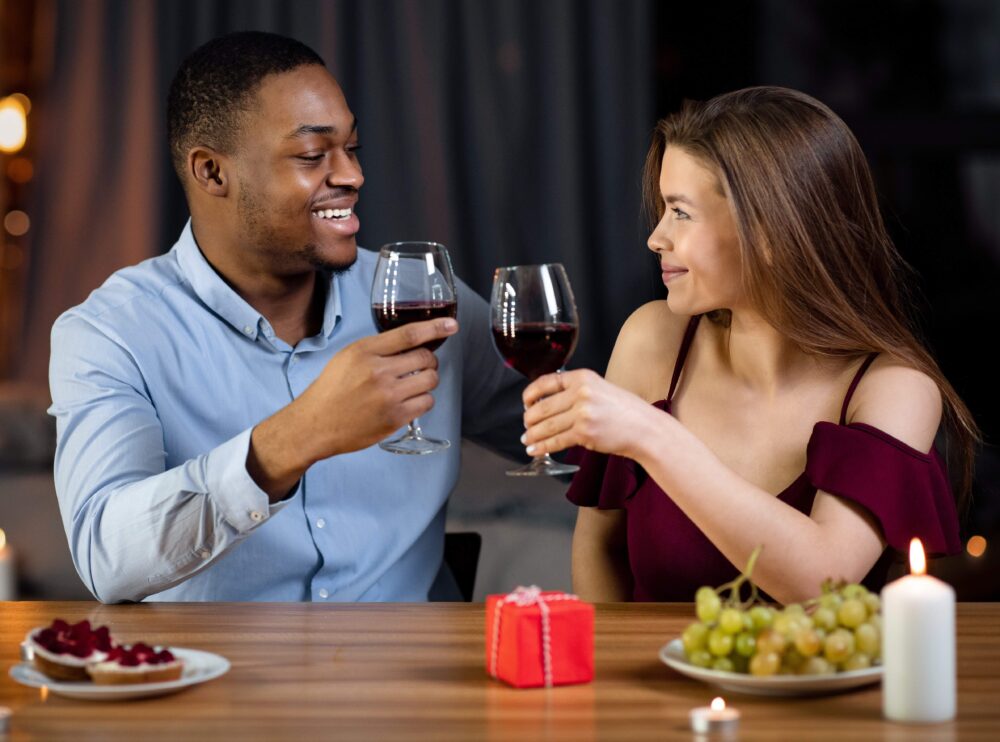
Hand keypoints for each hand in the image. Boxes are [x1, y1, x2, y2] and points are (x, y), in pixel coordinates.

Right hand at [248, 317, 457, 497]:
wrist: (316, 424)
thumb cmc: (331, 389)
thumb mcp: (348, 356)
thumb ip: (377, 348)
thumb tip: (410, 342)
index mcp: (365, 352)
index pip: (408, 334)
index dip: (434, 327)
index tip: (451, 325)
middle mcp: (379, 372)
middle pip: (425, 358)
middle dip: (428, 361)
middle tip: (420, 366)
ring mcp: (388, 396)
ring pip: (430, 380)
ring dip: (427, 380)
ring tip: (413, 384)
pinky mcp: (395, 418)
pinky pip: (426, 403)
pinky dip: (423, 400)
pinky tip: (409, 401)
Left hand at [521, 369, 656, 459]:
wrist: (645, 428)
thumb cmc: (624, 410)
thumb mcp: (600, 389)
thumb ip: (575, 391)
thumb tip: (546, 403)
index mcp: (583, 377)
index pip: (546, 382)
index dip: (530, 394)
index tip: (525, 403)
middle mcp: (581, 393)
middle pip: (542, 407)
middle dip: (529, 419)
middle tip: (526, 426)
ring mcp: (582, 414)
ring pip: (546, 426)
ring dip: (532, 435)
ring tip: (527, 440)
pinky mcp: (585, 433)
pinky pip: (556, 441)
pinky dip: (542, 447)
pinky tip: (535, 450)